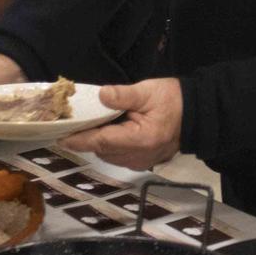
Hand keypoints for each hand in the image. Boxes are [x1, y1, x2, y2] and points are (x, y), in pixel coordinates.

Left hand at [64, 78, 182, 170]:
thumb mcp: (148, 91)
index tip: (59, 137)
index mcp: (140, 139)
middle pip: (101, 150)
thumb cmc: (172, 100)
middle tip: (70, 123)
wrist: (196, 115)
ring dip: (96, 142)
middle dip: (85, 139)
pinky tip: (105, 131)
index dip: (79, 139)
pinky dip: (107, 146)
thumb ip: (123, 95)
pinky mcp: (142, 162)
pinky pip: (117, 156)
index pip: (101, 141)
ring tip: (86, 126)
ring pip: (107, 155)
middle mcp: (138, 156)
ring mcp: (141, 162)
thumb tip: (101, 95)